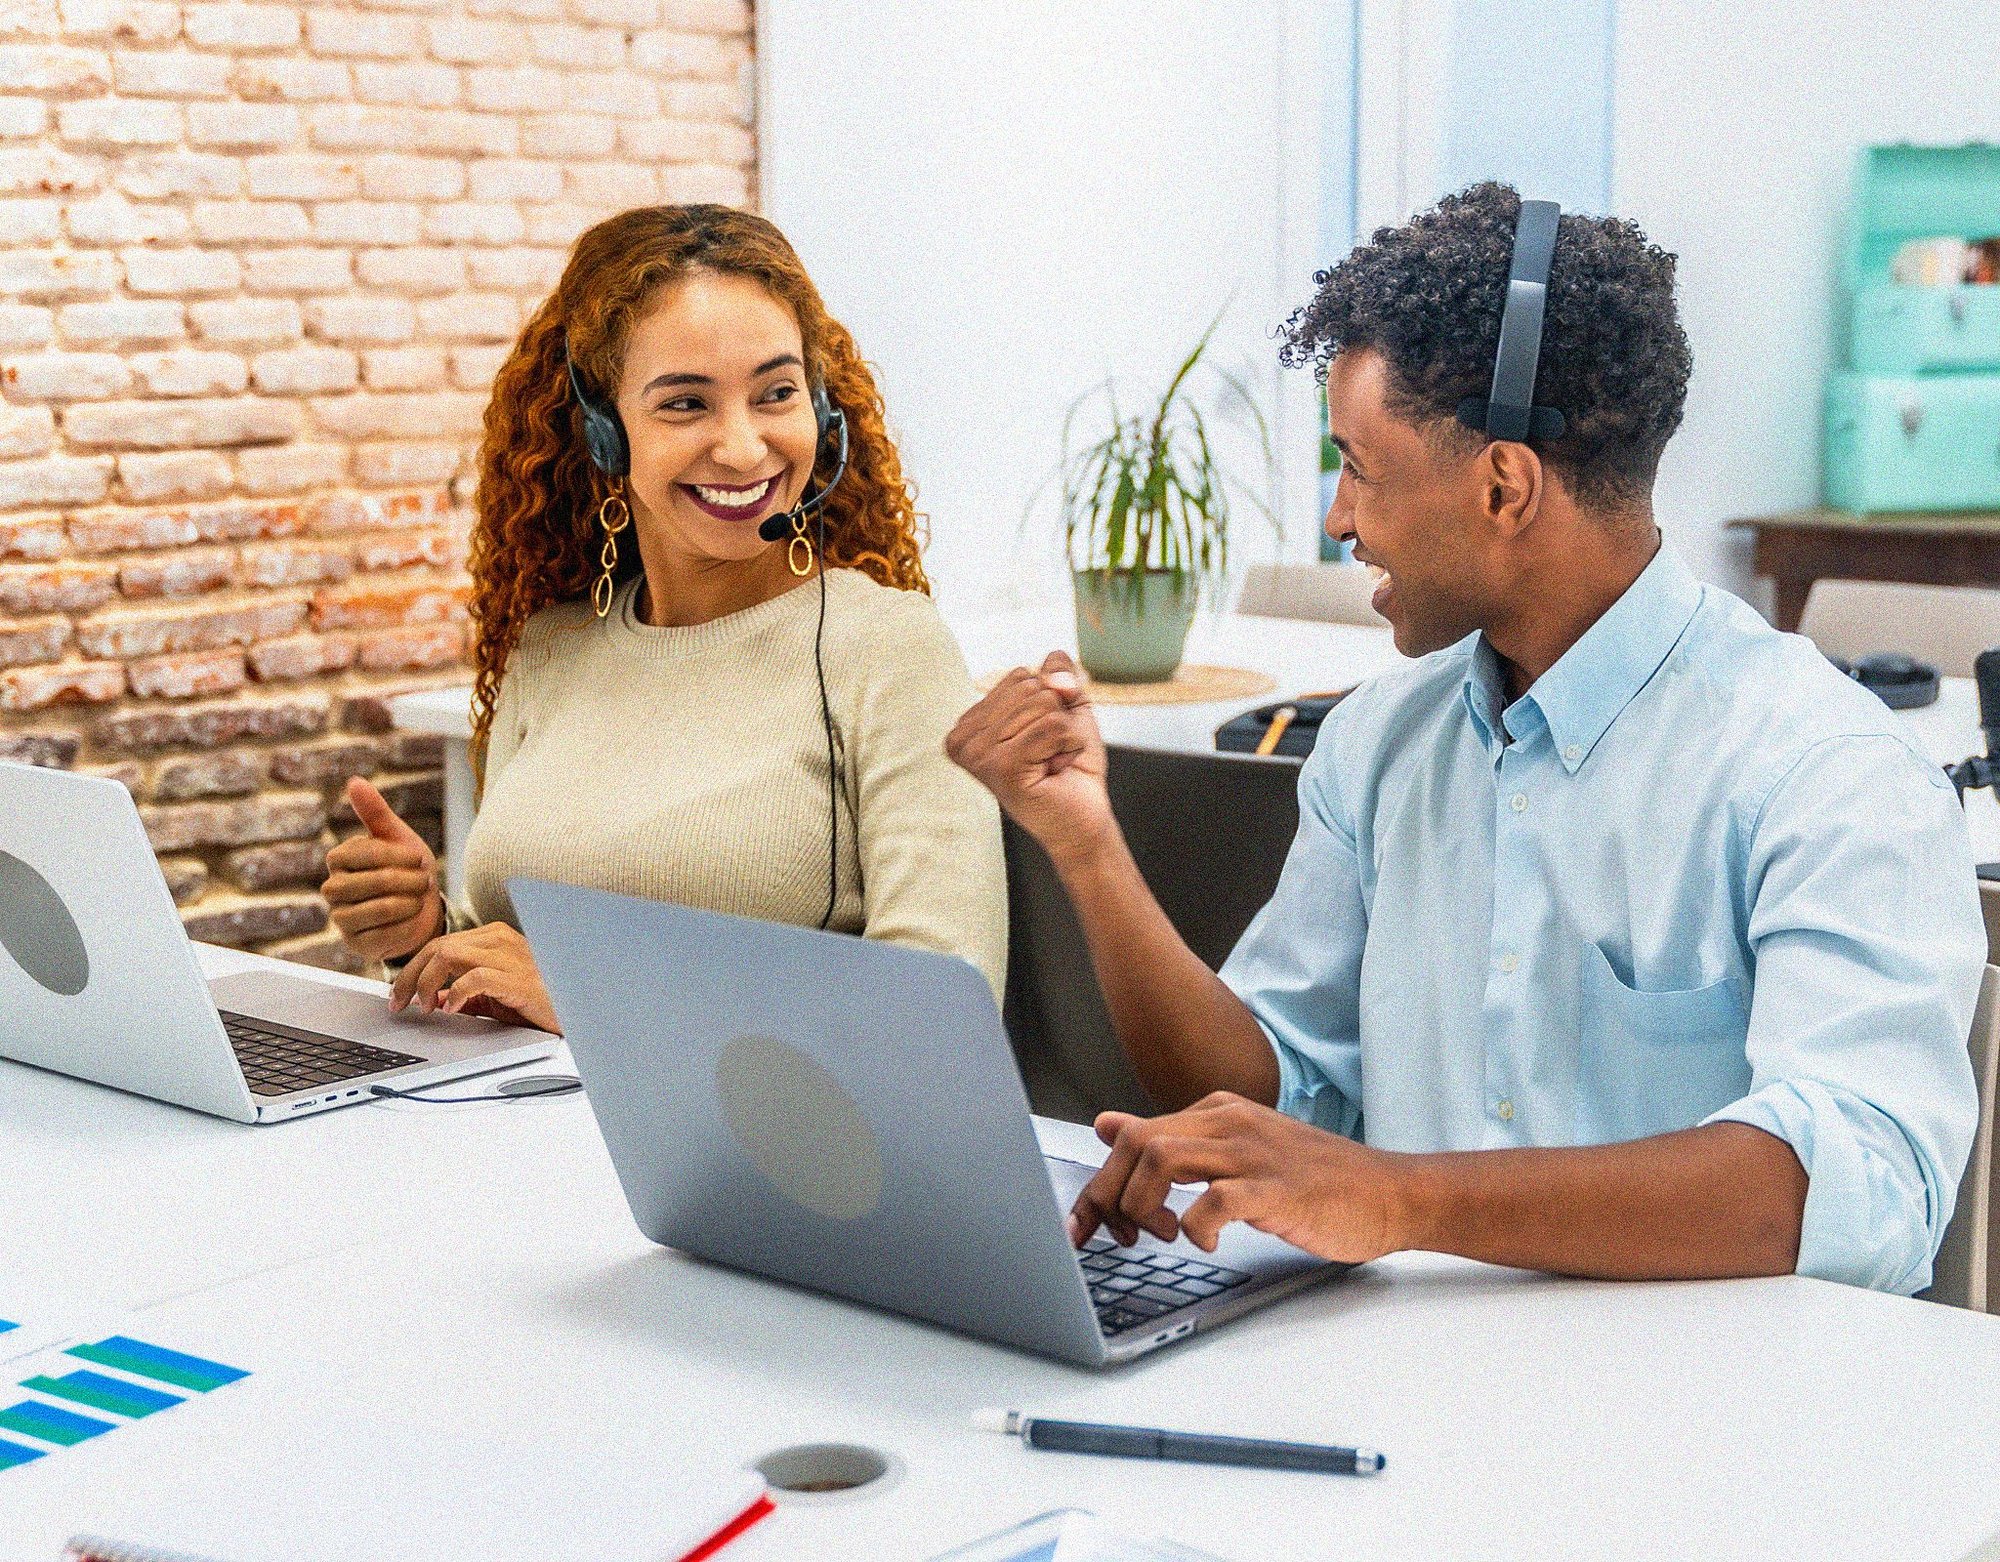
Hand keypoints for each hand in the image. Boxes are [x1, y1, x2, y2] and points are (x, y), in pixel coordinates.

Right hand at [323, 778, 443, 963]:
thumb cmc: (406, 869)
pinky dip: (408, 924)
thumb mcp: (397, 838)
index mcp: (339, 859)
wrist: (421, 910)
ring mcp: (341, 919)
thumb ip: (375, 812)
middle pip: (374, 882)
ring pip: (379, 909)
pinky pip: (385, 935)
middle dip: (409, 880)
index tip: (418, 858)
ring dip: (410, 902)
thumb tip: (354, 781)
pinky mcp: (356, 944)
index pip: (365, 853)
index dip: (399, 856)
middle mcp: (333, 889)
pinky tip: (414, 917)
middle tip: (425, 880)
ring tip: (420, 897)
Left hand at [389, 922, 560, 1034]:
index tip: (399, 995)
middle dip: (410, 976)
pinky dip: (456, 993)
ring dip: (427, 982)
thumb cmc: (538, 1000)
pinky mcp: (516, 977)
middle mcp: (498, 939)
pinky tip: (452, 1009)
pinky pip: (474, 977)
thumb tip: (434, 998)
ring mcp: (508, 956)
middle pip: (436, 947)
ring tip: (425, 1007)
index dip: (412, 970)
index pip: (438, 945)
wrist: (574, 1009)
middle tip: (400, 1003)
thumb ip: (464, 992)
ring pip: (448, 954)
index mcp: (492, 937)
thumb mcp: (493, 995)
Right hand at [945, 650, 1113, 865]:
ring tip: (1051, 763)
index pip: (1020, 676)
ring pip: (1044, 705)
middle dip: (1058, 719)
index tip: (1042, 741)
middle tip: (1049, 755)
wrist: (1082, 819)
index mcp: (968, 724)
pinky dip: (1070, 746)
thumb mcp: (1066, 708)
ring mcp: (979, 755)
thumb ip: (1059, 675)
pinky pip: (1054, 726)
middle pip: (1031, 687)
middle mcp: (963, 738)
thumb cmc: (1070, 768)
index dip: (1049, 705)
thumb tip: (1055, 676)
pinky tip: (1055, 770)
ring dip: (1066, 735)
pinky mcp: (1001, 768)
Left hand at [1067, 1093, 1415, 1263]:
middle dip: (1108, 1196)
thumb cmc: (1314, 1180)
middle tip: (1115, 1238)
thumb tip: (1107, 1124)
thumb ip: (1174, 1138)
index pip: (1132, 1134)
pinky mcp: (1277, 1190)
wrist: (1389, 1192)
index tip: (1085, 1225)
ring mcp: (1254, 1153)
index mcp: (1218, 1111)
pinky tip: (1206, 1244)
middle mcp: (1230, 1122)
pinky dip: (1195, 1227)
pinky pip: (1214, 1201)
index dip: (1098, 1182)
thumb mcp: (1236, 1149)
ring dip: (1145, 1206)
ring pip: (1162, 1160)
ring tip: (1162, 1235)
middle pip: (1136, 1144)